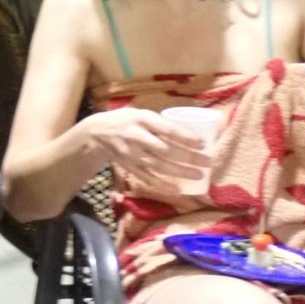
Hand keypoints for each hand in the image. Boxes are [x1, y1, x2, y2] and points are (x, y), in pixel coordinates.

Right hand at [83, 107, 212, 185]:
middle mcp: (135, 136)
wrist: (97, 132)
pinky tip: (177, 190)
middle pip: (165, 150)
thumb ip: (160, 123)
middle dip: (188, 157)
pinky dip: (161, 185)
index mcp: (141, 119)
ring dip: (180, 172)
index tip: (202, 144)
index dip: (185, 137)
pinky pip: (146, 178)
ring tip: (199, 175)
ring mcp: (130, 153)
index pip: (166, 129)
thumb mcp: (141, 113)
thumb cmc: (126, 120)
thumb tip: (193, 131)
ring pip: (158, 165)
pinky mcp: (128, 166)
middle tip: (207, 162)